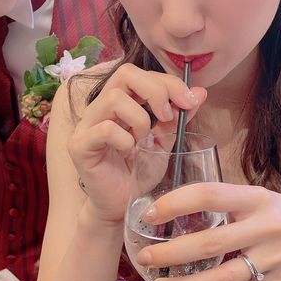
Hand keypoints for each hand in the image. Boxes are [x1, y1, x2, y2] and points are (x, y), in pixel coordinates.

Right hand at [67, 63, 206, 225]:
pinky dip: (124, 140)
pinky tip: (128, 153)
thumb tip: (200, 92)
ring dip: (140, 119)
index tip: (189, 101)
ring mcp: (87, 125)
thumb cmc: (139, 172)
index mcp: (120, 101)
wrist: (122, 206)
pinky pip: (105, 129)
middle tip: (167, 116)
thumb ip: (178, 116)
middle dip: (155, 90)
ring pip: (114, 99)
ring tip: (144, 140)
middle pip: (125, 74)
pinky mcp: (80, 146)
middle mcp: (100, 107)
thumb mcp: (165, 141)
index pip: (141, 74)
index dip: (168, 82)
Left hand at [136, 182, 280, 280]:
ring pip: (223, 277)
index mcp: (256, 197)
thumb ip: (222, 203)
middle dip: (171, 253)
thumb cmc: (272, 212)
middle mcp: (268, 225)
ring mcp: (275, 255)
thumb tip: (170, 215)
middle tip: (144, 258)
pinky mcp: (277, 279)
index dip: (176, 203)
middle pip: (212, 243)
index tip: (149, 215)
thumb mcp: (253, 197)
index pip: (210, 194)